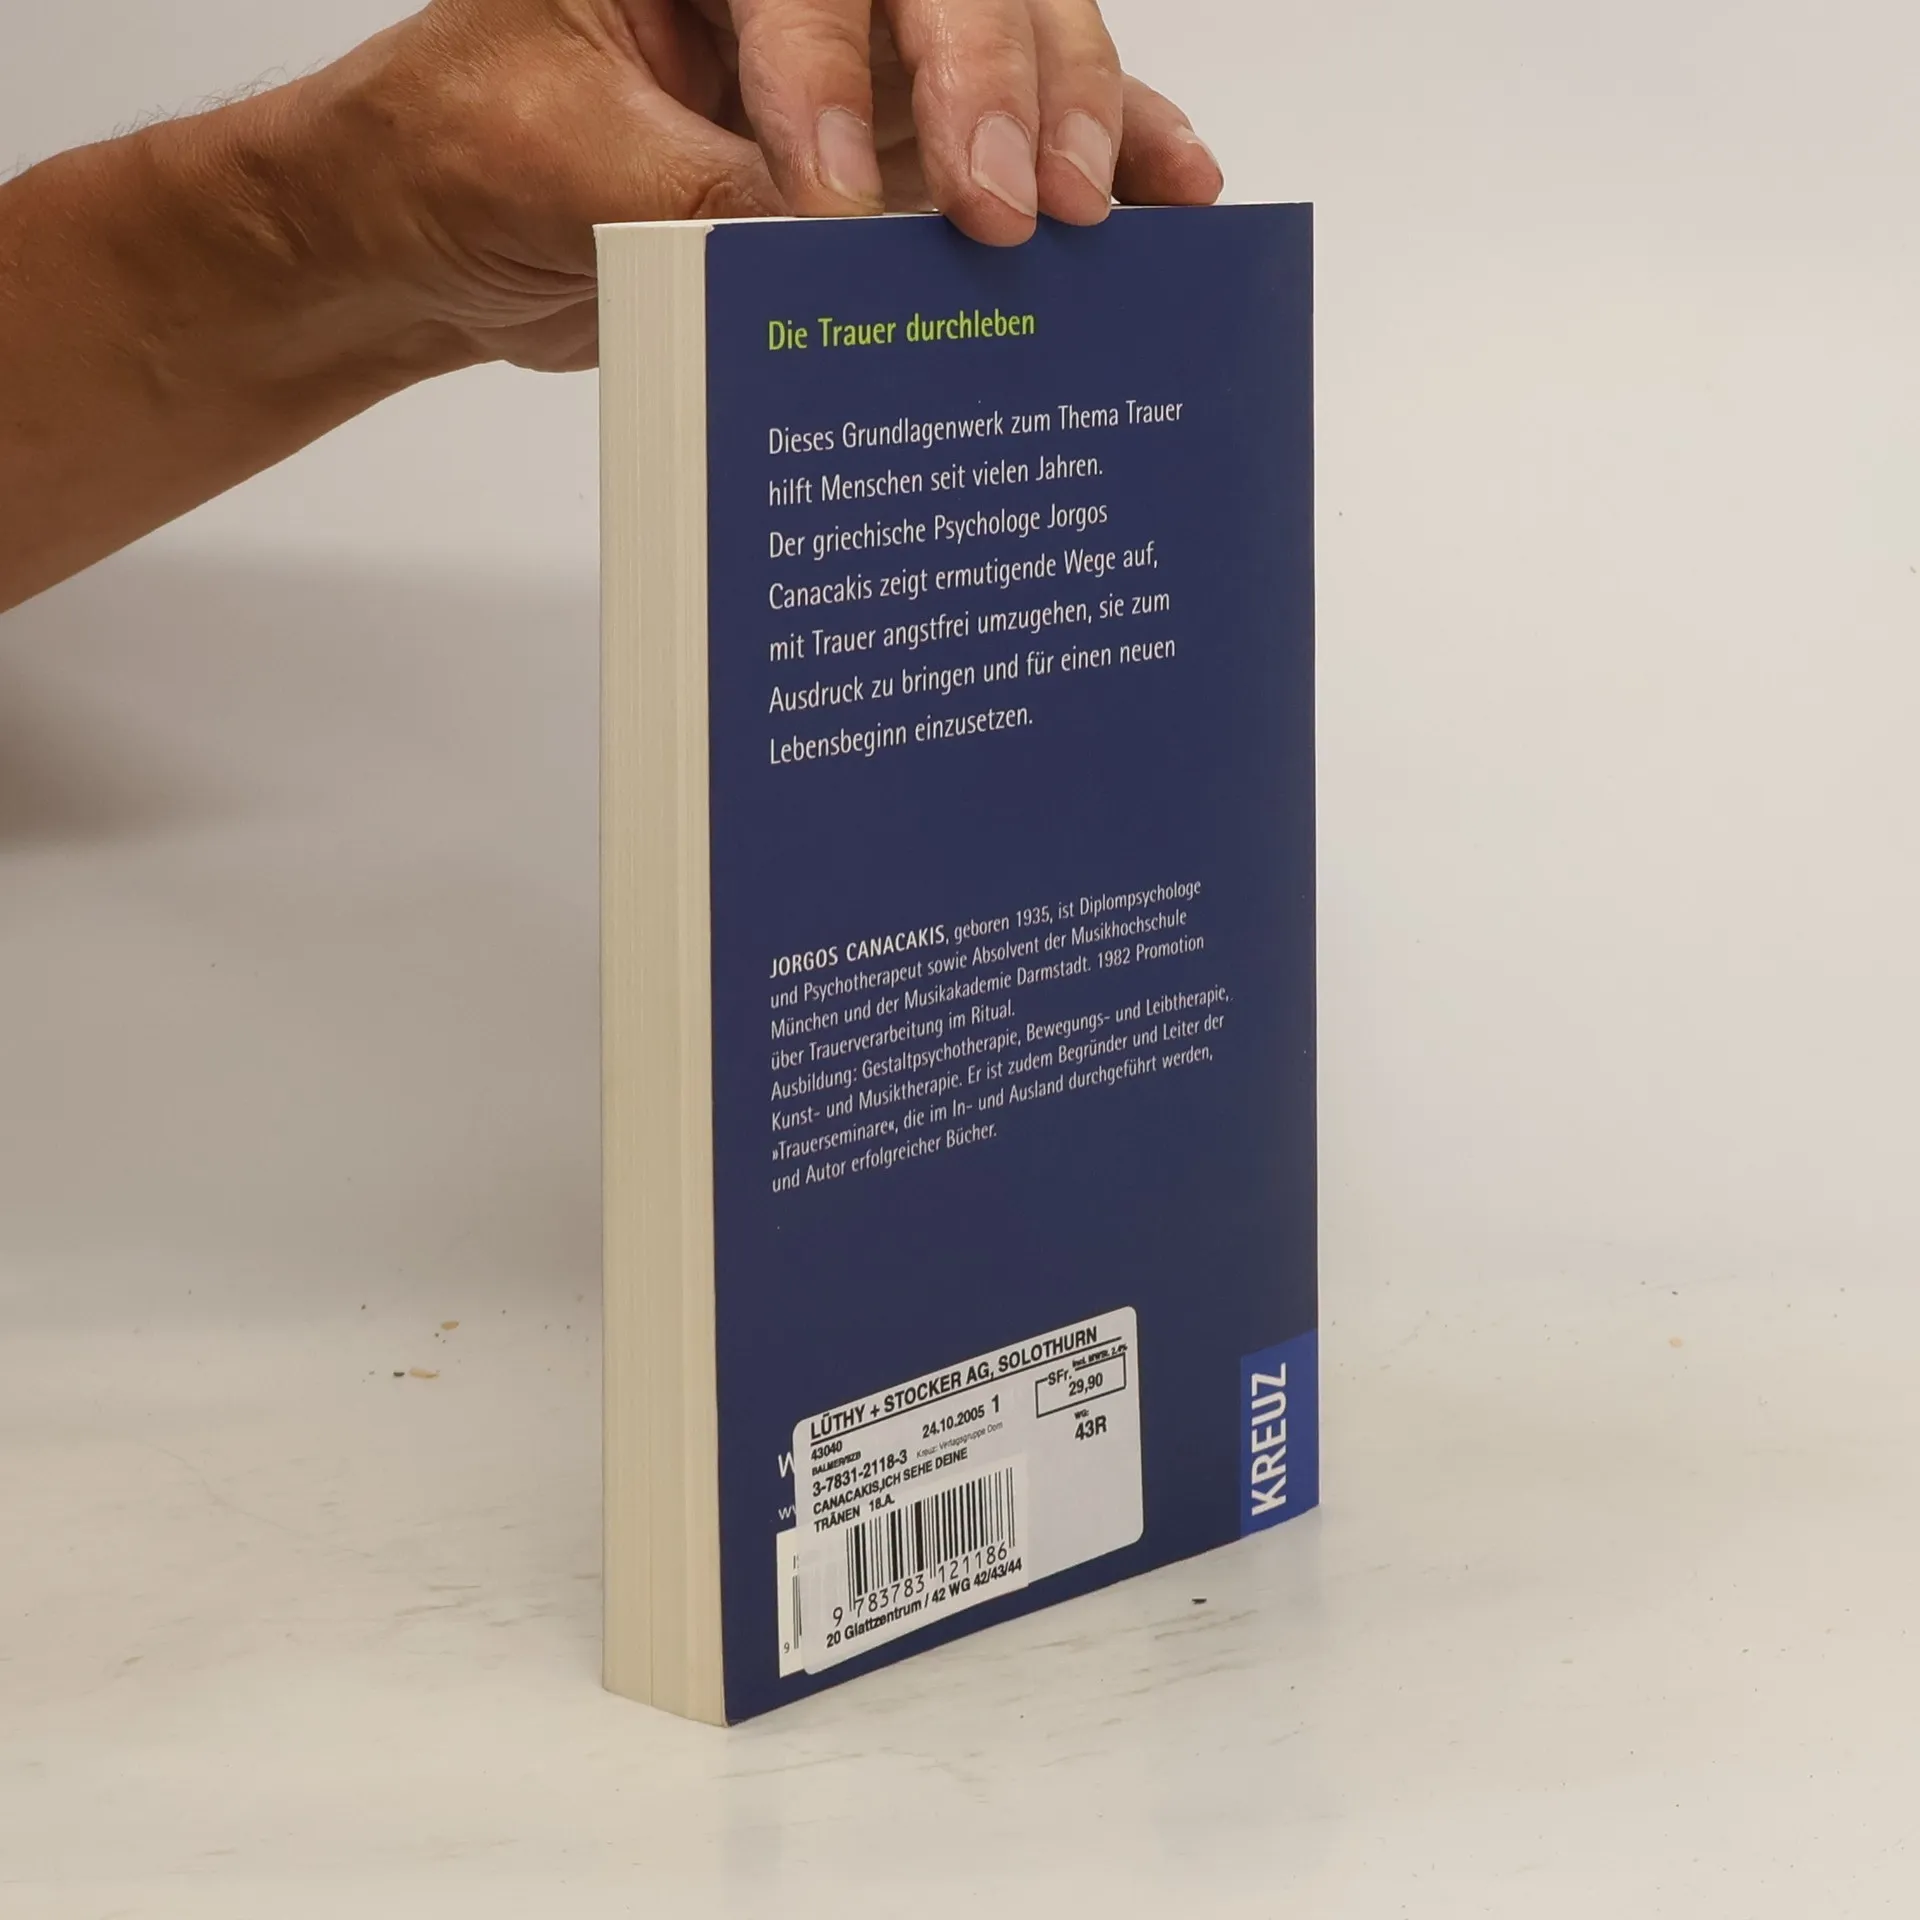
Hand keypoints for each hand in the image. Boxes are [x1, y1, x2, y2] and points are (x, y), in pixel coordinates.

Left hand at [278, 0, 1223, 372]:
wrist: (439, 230)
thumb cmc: (460, 159)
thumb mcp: (555, 168)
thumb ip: (698, 194)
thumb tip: (835, 247)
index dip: (830, 74)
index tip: (825, 197)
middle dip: (992, 86)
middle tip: (1011, 206)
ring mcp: (857, 48)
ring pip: (1009, 40)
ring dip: (1070, 116)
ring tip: (1105, 207)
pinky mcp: (892, 137)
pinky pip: (1016, 126)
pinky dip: (1103, 149)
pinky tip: (1172, 186)